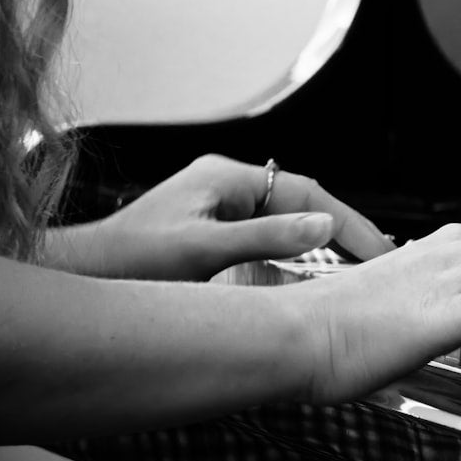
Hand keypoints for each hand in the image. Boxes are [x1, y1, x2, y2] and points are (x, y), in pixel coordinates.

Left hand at [47, 154, 393, 279]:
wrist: (83, 277)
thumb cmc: (126, 259)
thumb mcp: (202, 249)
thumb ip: (265, 237)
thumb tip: (323, 225)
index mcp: (227, 179)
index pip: (308, 191)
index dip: (347, 220)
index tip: (376, 248)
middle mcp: (227, 189)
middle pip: (303, 205)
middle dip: (341, 233)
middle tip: (377, 262)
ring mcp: (222, 211)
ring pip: (288, 225)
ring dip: (320, 249)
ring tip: (355, 273)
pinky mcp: (217, 235)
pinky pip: (270, 242)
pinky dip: (295, 260)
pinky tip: (311, 282)